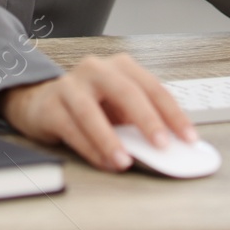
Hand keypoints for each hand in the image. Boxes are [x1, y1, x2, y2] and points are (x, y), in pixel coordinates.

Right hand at [0, 53, 198, 171]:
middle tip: (162, 145)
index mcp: (120, 67)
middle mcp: (96, 70)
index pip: (152, 87)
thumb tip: (167, 147)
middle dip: (147, 120)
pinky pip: (72, 128)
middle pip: (125, 91)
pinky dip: (90, 148)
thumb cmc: (88, 105)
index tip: (188, 137)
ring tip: (125, 161)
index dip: (173, 113)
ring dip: (110, 139)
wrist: (40, 101)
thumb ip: (139, 122)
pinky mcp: (50, 105)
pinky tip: (104, 162)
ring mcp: (70, 85)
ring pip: (91, 111)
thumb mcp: (118, 108)